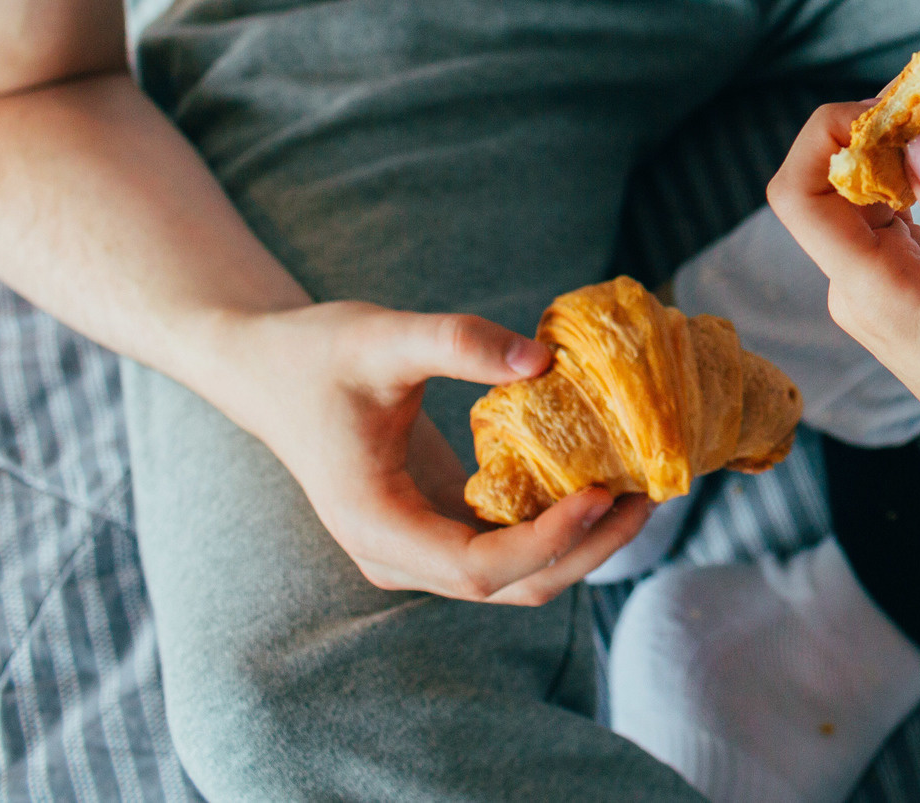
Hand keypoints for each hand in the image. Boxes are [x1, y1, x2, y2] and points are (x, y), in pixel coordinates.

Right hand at [221, 301, 650, 602]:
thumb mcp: (383, 335)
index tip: (600, 493)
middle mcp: (399, 554)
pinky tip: (602, 478)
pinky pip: (507, 545)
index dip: (546, 541)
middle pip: (511, 585)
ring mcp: (419, 546)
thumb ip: (459, 342)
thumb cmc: (317, 352)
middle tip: (651, 496)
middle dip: (587, 549)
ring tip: (642, 491)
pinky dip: (558, 524)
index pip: (477, 568)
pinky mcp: (437, 524)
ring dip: (582, 543)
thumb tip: (547, 358)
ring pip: (516, 576)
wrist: (268, 368)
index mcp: (376, 525)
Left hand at [766, 35, 919, 533]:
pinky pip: (897, 203)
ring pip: (871, 178)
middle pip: (840, 168)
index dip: (835, 128)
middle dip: (899, 103)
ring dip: (919, 122)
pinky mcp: (902, 283)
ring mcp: (876, 285)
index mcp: (879, 296)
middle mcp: (860, 287)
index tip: (916, 97)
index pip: (800, 193)